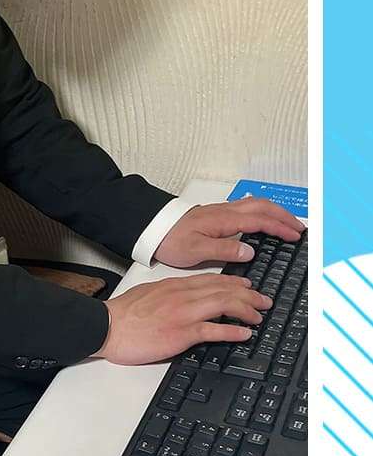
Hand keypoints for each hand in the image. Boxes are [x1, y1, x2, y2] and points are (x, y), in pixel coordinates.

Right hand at [100, 277, 273, 368]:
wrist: (107, 326)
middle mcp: (184, 296)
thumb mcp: (151, 295)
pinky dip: (232, 331)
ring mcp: (184, 314)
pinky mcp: (181, 333)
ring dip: (246, 310)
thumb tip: (187, 299)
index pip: (213, 280)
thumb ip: (172, 294)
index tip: (248, 287)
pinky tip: (244, 334)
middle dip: (249, 296)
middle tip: (264, 302)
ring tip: (259, 317)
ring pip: (224, 305)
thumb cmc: (125, 314)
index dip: (235, 283)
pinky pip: (213, 330)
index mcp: (176, 286)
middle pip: (225, 290)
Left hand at [154, 197, 302, 273]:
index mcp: (224, 220)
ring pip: (257, 204)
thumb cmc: (172, 240)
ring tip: (288, 222)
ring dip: (276, 211)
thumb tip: (250, 250)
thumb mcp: (196, 251)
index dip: (280, 227)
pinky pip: (249, 207)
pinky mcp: (219, 213)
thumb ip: (224, 249)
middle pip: (264, 206)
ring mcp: (223, 210)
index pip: (260, 220)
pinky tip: (265, 218)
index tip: (295, 235)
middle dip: (284, 215)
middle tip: (299, 228)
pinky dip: (264, 211)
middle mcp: (226, 211)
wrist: (154, 228)